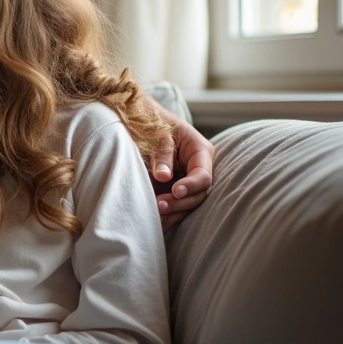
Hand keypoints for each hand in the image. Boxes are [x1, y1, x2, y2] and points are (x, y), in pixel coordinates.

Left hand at [148, 104, 214, 230]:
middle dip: (180, 202)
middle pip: (198, 193)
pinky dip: (167, 215)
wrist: (141, 120)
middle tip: (159, 206)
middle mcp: (197, 168)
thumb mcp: (159, 134)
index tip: (175, 190)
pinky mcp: (174, 189)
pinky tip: (156, 222)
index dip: (191, 185)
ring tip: (155, 216)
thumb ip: (163, 154)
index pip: (203, 175)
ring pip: (188, 203)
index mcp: (200, 151)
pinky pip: (176, 205)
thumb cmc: (153, 123)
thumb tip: (163, 176)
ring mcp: (186, 180)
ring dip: (173, 212)